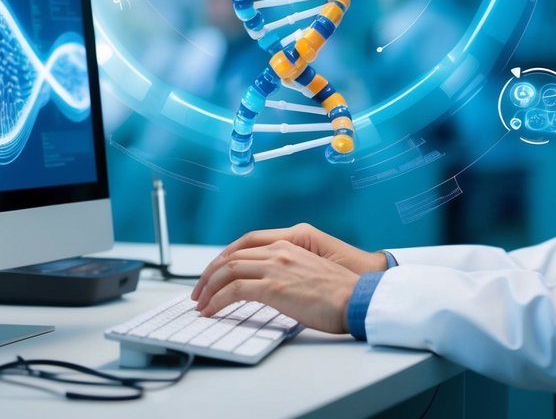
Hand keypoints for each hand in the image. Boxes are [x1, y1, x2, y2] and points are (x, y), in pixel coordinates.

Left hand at [194, 223, 384, 298]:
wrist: (356, 299)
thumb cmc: (339, 293)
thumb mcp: (310, 272)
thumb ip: (288, 271)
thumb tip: (269, 287)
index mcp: (288, 245)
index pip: (244, 246)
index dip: (223, 260)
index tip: (213, 274)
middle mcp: (279, 251)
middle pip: (231, 256)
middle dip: (209, 275)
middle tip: (199, 291)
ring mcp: (275, 267)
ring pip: (227, 271)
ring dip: (209, 288)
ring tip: (201, 304)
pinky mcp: (273, 286)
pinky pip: (234, 290)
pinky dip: (217, 300)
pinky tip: (211, 310)